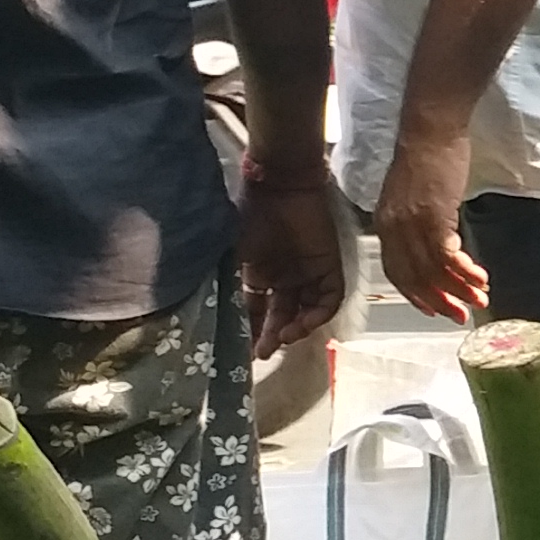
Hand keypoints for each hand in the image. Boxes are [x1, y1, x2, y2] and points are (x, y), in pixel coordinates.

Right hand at [238, 165, 348, 356]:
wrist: (278, 187)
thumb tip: (210, 314)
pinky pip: (329, 298)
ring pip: (306, 310)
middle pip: (282, 314)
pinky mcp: (329, 266)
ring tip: (282, 338)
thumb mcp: (231, 257)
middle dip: (272, 335)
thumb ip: (228, 284)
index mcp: (260, 274)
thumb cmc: (249, 217)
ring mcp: (308, 272)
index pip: (256, 310)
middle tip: (264, 352)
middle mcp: (285, 277)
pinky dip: (317, 315)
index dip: (250, 330)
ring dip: (295, 328)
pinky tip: (301, 324)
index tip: (242, 350)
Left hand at [372, 124, 488, 323]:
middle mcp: (394, 228)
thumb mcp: (412, 195)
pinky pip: (448, 257)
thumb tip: (441, 242)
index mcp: (386, 223)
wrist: (431, 130)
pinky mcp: (434, 217)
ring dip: (458, 290)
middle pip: (413, 277)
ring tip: (480, 300)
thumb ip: (417, 221)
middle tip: (459, 315)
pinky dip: (465, 272)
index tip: (432, 308)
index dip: (415, 293)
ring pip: (433, 271)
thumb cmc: (427, 155)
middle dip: (438, 301)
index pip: (396, 270)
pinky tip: (481, 278)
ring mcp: (413, 224)